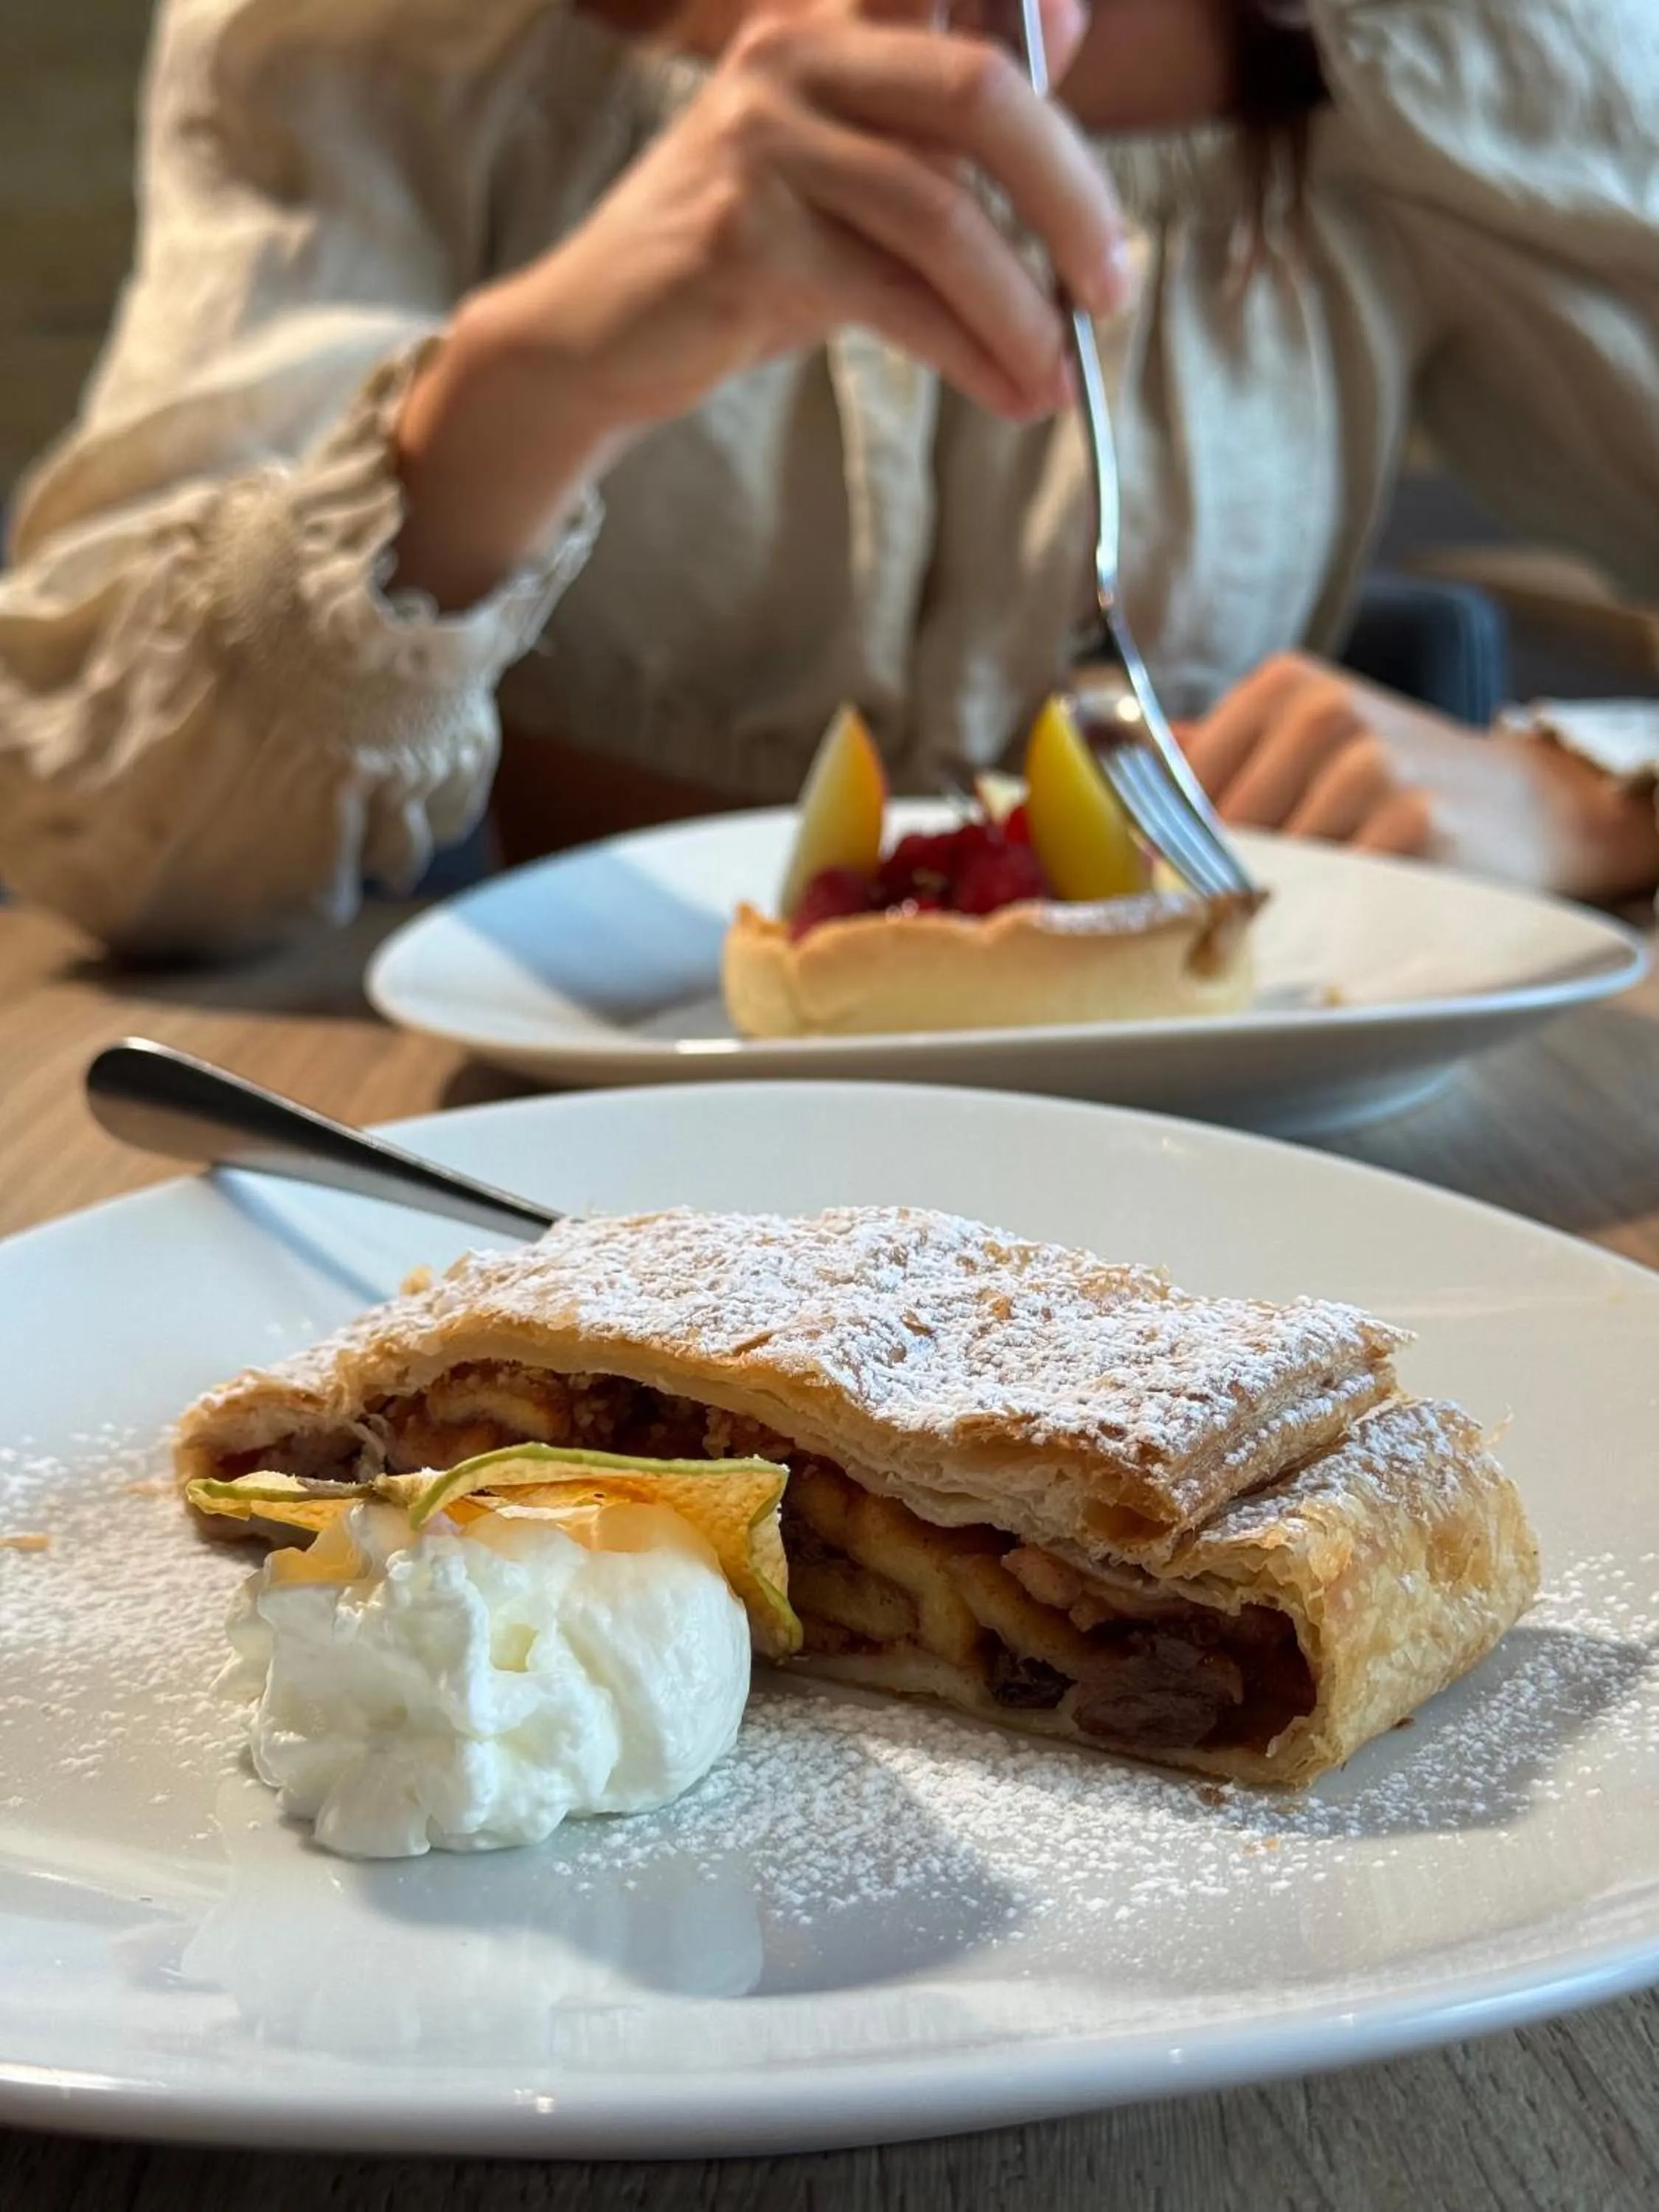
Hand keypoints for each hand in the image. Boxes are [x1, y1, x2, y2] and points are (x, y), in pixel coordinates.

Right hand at [394, 0, 1125, 606]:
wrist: (600, 336)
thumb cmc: (742, 254)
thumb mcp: (853, 169)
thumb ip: (943, 112)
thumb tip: (1067, 21)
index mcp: (827, 21)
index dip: (1034, 15)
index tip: (1082, 72)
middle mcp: (797, 55)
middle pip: (980, 93)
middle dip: (1071, 199)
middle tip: (1112, 287)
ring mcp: (765, 142)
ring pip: (944, 213)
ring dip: (1022, 309)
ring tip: (1060, 376)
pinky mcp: (750, 237)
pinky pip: (897, 298)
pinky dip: (972, 353)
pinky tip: (1010, 392)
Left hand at [1182, 653, 1658, 903]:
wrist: (1531, 808)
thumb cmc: (1398, 786)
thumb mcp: (1311, 742)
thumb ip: (1220, 758)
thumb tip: (1102, 773)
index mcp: (1283, 686)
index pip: (1174, 781)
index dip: (1151, 845)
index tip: (1143, 888)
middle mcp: (1325, 712)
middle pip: (1212, 831)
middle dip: (1204, 884)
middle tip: (1217, 921)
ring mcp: (1372, 765)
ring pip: (1264, 867)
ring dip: (1264, 908)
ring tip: (1292, 916)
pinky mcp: (1415, 822)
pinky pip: (1328, 893)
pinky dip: (1319, 918)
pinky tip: (1336, 918)